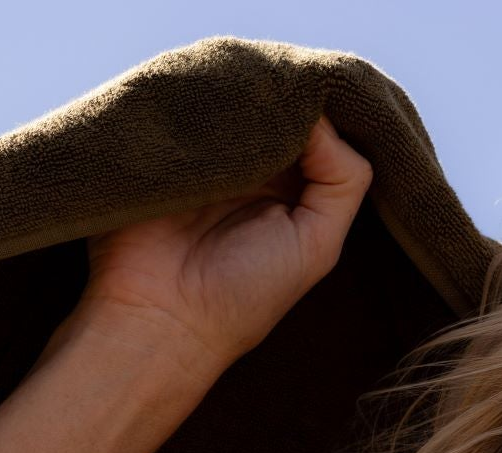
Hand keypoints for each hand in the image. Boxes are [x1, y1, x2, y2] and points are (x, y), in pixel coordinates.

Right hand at [69, 115, 371, 373]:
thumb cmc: (245, 294)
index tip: (325, 96)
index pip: (323, 130)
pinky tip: (214, 99)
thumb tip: (324, 116)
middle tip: (286, 88)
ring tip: (251, 95)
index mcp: (295, 187)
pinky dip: (204, 98)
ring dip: (245, 94)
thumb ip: (342, 181)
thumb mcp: (318, 244)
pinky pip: (190, 106)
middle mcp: (255, 166)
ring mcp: (209, 153)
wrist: (160, 316)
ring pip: (237, 99)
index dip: (327, 110)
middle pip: (281, 108)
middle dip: (288, 96)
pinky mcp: (166, 145)